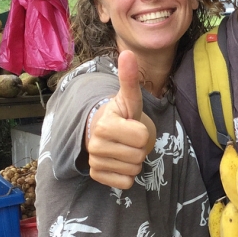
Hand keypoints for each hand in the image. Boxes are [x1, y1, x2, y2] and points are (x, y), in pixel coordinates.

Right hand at [86, 50, 156, 188]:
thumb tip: (129, 53)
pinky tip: (119, 162)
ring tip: (124, 148)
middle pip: (139, 155)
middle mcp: (95, 144)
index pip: (142, 137)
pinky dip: (127, 175)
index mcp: (105, 124)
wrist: (103, 130)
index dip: (143, 132)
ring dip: (134, 161)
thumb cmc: (122, 114)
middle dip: (140, 148)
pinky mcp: (96, 176)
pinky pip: (125, 183)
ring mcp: (94, 161)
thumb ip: (130, 79)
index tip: (132, 125)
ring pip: (133, 170)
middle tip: (129, 138)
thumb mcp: (129, 99)